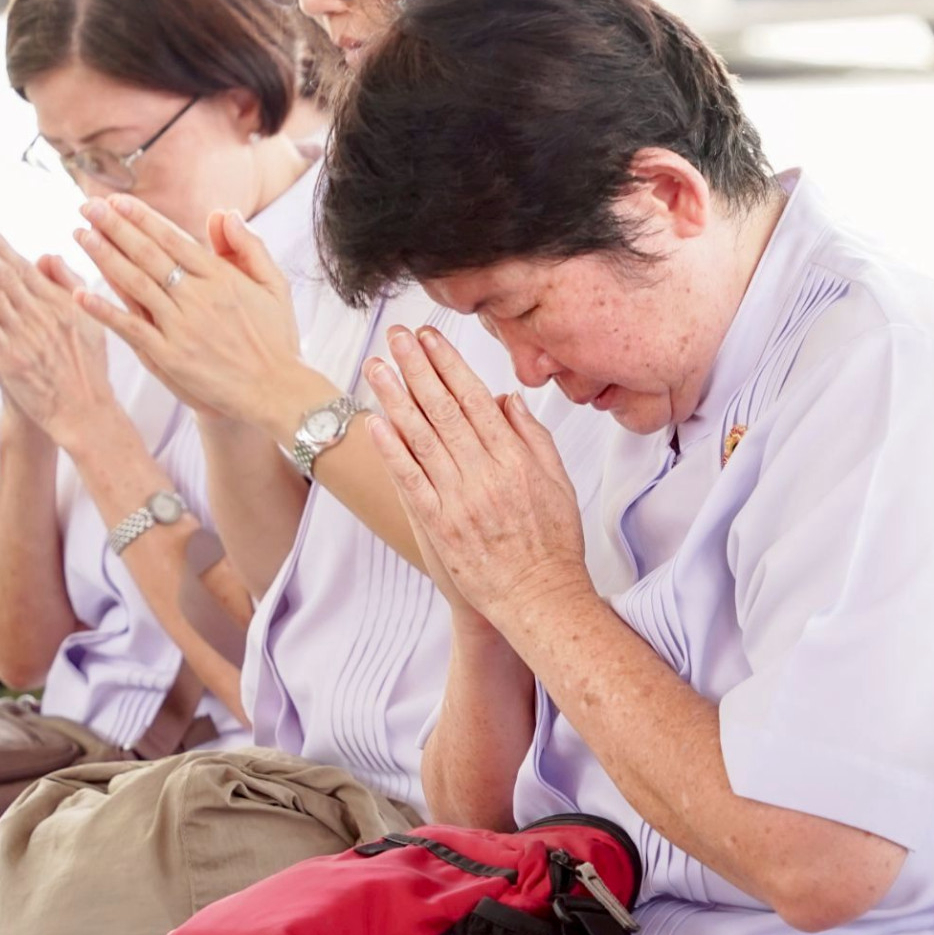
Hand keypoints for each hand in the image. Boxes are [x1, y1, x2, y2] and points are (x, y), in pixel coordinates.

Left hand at [0, 221, 120, 448]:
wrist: (85, 411)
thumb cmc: (87, 367)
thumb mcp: (90, 318)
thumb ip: (68, 284)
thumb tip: (46, 255)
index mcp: (60, 303)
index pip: (22, 266)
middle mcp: (41, 316)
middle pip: (3, 274)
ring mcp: (24, 338)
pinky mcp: (11, 361)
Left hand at [70, 195, 303, 426]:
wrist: (276, 391)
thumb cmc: (276, 338)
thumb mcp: (274, 286)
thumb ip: (249, 247)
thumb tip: (224, 213)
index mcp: (221, 277)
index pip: (173, 238)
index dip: (143, 217)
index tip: (118, 201)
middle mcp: (198, 297)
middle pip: (148, 253)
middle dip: (114, 226)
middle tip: (86, 206)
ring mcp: (182, 327)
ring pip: (135, 284)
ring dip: (104, 257)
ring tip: (79, 235)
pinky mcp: (170, 357)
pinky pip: (131, 328)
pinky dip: (105, 311)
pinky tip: (79, 295)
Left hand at [362, 324, 593, 630]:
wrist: (539, 597)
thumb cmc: (553, 542)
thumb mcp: (558, 482)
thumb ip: (533, 437)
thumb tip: (507, 399)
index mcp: (516, 458)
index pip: (476, 399)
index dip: (450, 365)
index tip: (431, 339)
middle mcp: (486, 473)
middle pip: (445, 409)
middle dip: (418, 368)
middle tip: (396, 337)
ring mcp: (460, 499)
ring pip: (422, 437)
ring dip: (396, 398)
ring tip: (377, 367)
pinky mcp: (439, 525)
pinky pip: (410, 481)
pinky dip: (392, 451)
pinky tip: (375, 422)